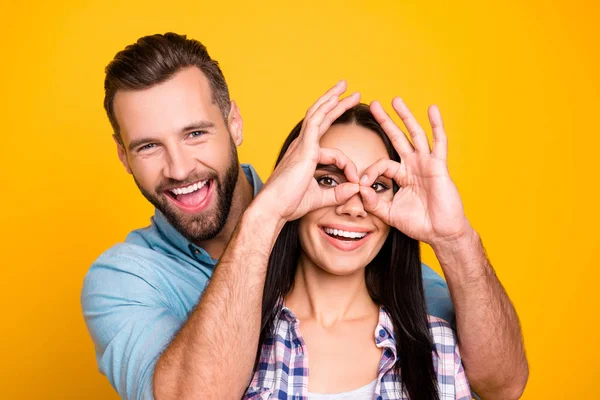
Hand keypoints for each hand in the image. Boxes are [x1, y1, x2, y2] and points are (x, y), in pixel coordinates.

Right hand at [256, 81, 360, 221]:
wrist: (273, 208)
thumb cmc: (290, 204)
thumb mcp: (320, 198)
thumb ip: (338, 193)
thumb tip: (356, 188)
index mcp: (305, 157)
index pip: (332, 152)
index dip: (348, 166)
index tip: (357, 182)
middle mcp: (302, 147)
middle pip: (320, 119)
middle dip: (335, 104)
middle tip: (349, 92)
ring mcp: (302, 145)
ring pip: (317, 114)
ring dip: (332, 99)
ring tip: (345, 87)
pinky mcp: (304, 148)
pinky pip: (316, 122)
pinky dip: (326, 109)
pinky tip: (336, 99)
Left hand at [358, 97, 471, 245]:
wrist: (441, 233)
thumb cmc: (419, 224)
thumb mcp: (390, 214)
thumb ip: (374, 203)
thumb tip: (359, 190)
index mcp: (402, 175)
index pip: (381, 163)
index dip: (369, 172)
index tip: (359, 184)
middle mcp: (413, 165)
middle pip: (397, 138)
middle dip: (385, 121)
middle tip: (373, 104)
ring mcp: (426, 163)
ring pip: (415, 134)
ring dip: (405, 117)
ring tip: (396, 100)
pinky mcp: (438, 166)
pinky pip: (439, 142)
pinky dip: (436, 125)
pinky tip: (432, 109)